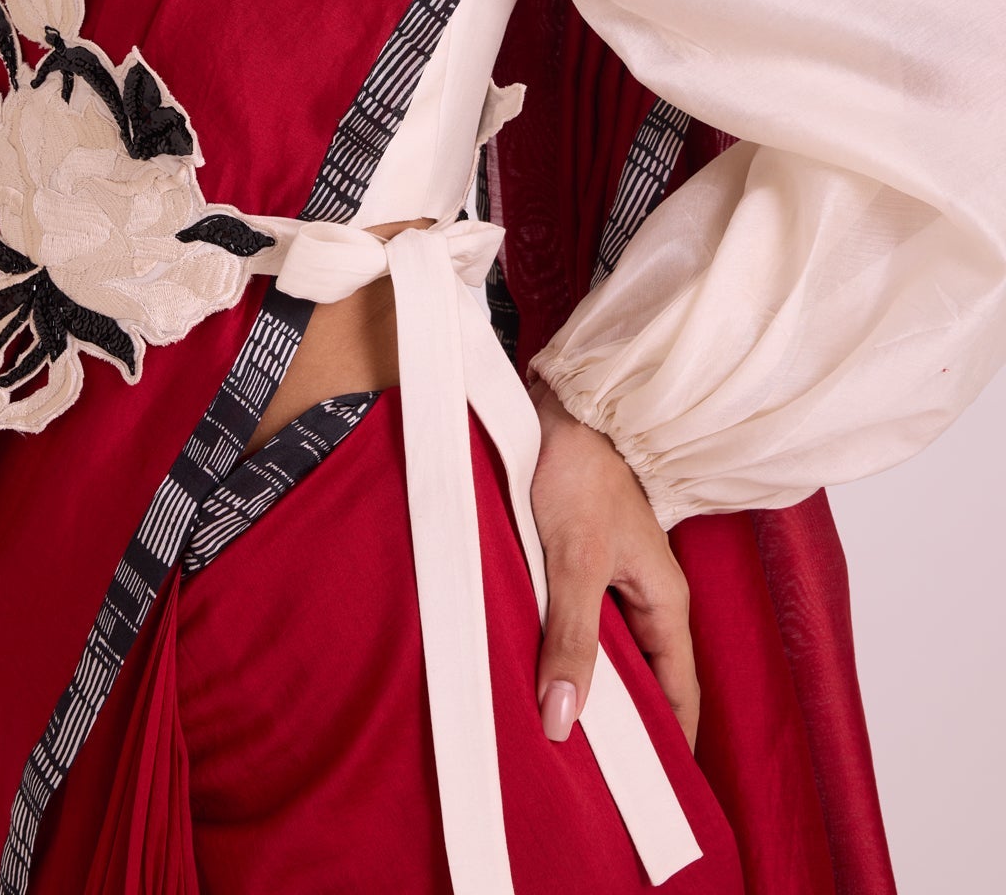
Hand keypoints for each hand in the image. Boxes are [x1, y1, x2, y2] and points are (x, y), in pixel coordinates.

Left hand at [528, 378, 698, 750]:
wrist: (558, 406)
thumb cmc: (577, 472)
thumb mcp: (574, 561)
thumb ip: (572, 638)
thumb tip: (563, 719)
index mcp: (664, 601)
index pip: (679, 695)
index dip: (671, 747)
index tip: (651, 796)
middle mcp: (644, 596)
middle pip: (641, 680)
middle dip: (619, 726)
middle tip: (585, 777)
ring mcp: (612, 580)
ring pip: (602, 651)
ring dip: (580, 684)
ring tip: (548, 732)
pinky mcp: (577, 563)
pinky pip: (574, 623)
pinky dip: (556, 648)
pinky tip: (525, 669)